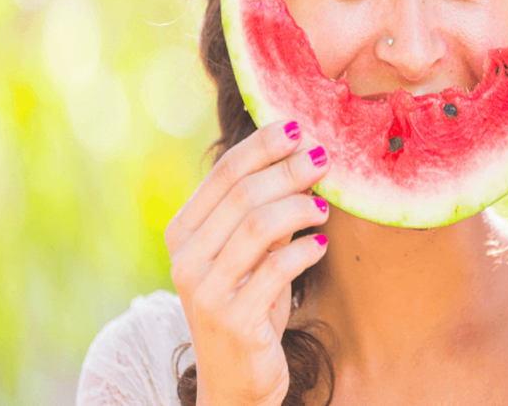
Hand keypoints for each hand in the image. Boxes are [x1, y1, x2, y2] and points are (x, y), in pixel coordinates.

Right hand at [165, 120, 330, 405]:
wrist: (236, 382)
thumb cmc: (249, 306)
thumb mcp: (250, 255)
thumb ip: (264, 213)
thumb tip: (302, 158)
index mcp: (183, 233)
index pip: (223, 173)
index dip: (262, 145)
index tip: (297, 127)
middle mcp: (186, 259)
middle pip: (244, 194)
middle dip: (289, 170)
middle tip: (323, 158)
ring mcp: (205, 291)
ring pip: (259, 225)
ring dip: (299, 206)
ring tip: (325, 206)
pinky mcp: (233, 320)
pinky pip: (277, 268)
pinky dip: (304, 250)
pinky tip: (320, 245)